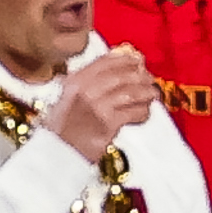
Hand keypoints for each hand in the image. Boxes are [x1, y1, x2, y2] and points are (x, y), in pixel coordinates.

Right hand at [42, 43, 161, 154]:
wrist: (59, 152)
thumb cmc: (64, 127)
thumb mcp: (68, 98)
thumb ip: (86, 84)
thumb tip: (111, 72)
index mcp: (75, 81)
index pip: (104, 63)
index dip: (124, 60)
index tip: (136, 59)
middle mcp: (85, 90)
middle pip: (120, 76)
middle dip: (138, 76)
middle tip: (149, 78)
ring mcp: (97, 107)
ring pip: (129, 93)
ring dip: (145, 93)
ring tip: (152, 94)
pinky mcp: (108, 123)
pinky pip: (132, 112)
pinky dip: (142, 111)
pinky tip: (145, 112)